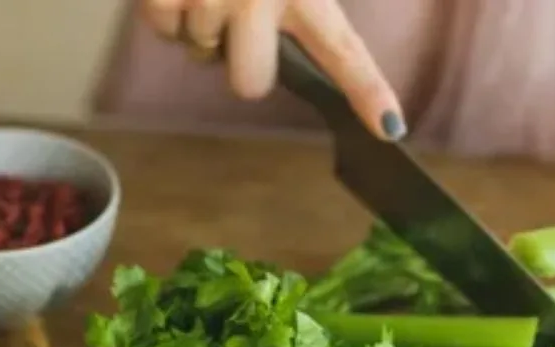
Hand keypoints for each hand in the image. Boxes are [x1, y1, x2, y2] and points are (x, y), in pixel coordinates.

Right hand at [142, 0, 404, 139]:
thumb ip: (307, 13)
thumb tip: (292, 65)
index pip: (344, 51)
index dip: (368, 91)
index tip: (389, 127)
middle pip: (250, 84)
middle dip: (240, 65)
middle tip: (239, 25)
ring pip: (202, 53)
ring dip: (201, 26)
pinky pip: (165, 31)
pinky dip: (168, 11)